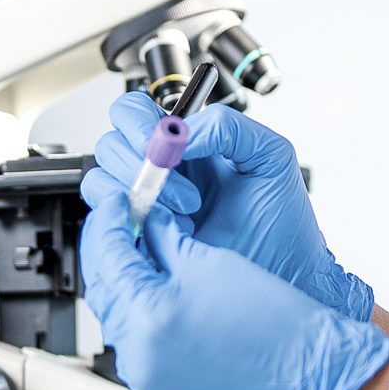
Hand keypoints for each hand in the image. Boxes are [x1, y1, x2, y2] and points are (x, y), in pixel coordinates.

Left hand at [78, 180, 388, 389]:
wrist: (310, 376)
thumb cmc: (275, 324)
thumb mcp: (212, 261)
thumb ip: (164, 240)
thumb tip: (143, 224)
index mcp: (148, 316)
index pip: (106, 253)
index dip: (110, 220)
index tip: (120, 204)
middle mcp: (140, 360)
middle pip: (105, 292)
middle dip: (114, 256)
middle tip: (131, 231)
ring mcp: (149, 389)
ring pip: (120, 327)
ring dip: (130, 295)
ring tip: (155, 270)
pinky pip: (140, 360)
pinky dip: (147, 332)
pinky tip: (167, 312)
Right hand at [92, 91, 373, 320]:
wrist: (287, 276)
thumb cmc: (283, 223)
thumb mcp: (268, 156)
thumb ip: (228, 127)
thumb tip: (179, 133)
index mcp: (186, 143)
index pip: (134, 113)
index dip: (136, 122)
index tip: (158, 143)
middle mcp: (160, 172)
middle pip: (110, 145)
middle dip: (139, 164)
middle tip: (182, 189)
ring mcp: (147, 208)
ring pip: (101, 183)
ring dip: (139, 195)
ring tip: (187, 214)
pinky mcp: (140, 243)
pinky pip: (108, 225)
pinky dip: (130, 223)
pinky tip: (169, 233)